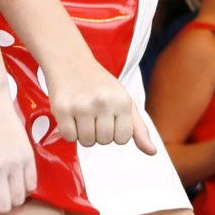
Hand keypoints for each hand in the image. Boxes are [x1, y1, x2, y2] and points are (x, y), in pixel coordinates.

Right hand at [41, 57, 157, 154]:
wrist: (71, 62)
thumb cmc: (100, 84)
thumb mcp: (124, 100)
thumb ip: (138, 128)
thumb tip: (152, 152)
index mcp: (122, 101)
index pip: (122, 139)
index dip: (114, 132)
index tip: (108, 117)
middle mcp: (103, 102)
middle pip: (104, 141)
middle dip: (98, 132)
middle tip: (93, 113)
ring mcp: (82, 105)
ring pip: (86, 141)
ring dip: (83, 133)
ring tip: (82, 114)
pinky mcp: (62, 108)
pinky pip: (69, 137)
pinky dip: (69, 132)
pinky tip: (71, 115)